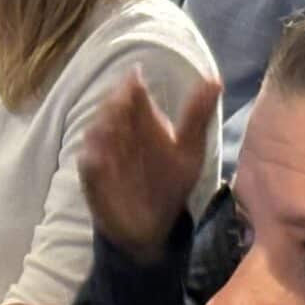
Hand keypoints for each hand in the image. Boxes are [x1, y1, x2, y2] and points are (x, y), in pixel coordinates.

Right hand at [80, 70, 218, 260]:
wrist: (154, 224)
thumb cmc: (171, 180)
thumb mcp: (190, 149)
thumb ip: (197, 114)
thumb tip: (216, 80)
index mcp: (142, 120)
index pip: (132, 92)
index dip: (131, 86)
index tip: (136, 80)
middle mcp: (119, 132)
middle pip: (109, 107)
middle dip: (114, 104)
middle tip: (125, 103)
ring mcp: (102, 153)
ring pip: (95, 131)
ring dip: (103, 127)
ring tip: (116, 128)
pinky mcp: (93, 177)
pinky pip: (89, 163)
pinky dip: (94, 157)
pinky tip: (104, 158)